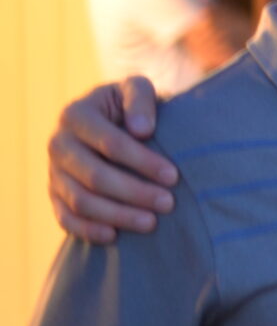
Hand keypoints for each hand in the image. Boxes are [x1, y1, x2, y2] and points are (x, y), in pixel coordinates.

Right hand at [47, 77, 174, 243]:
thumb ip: (140, 99)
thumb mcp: (137, 89)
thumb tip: (142, 130)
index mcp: (76, 115)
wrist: (112, 122)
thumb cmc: (131, 106)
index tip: (174, 176)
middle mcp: (59, 143)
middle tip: (169, 204)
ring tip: (151, 223)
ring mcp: (54, 171)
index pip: (110, 144)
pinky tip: (114, 236)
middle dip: (134, 192)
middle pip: (94, 176)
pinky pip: (65, 218)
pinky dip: (87, 230)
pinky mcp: (55, 194)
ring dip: (117, 215)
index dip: (142, 162)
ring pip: (80, 201)